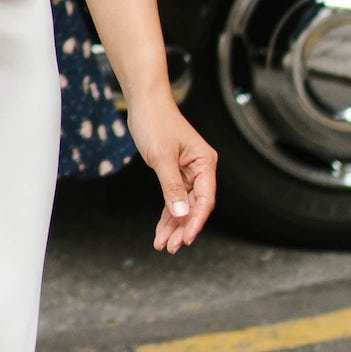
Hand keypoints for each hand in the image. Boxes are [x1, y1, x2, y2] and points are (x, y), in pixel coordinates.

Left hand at [128, 94, 217, 253]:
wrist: (144, 104)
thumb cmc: (156, 123)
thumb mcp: (162, 158)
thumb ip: (172, 187)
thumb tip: (181, 214)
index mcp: (205, 163)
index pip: (205, 199)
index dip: (196, 221)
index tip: (185, 239)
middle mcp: (200, 169)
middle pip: (195, 206)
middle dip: (182, 228)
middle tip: (170, 247)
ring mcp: (188, 172)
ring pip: (183, 206)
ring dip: (173, 225)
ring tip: (162, 245)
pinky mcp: (174, 173)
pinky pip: (173, 199)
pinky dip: (167, 215)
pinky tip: (161, 231)